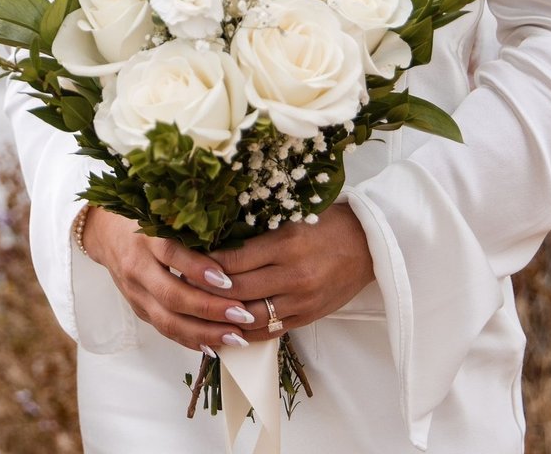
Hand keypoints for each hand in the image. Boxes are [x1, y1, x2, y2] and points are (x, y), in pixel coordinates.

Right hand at [81, 208, 265, 353]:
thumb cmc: (147, 219)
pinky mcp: (138, 309)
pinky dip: (191, 340)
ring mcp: (135, 292)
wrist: (106, 234)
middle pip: (171, 294)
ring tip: (236, 337)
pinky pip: (165, 330)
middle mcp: (137, 266)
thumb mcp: (166, 216)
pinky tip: (216, 345)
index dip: (199, 269)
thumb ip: (193, 230)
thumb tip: (237, 246)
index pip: (171, 253)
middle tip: (242, 314)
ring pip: (168, 320)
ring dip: (204, 332)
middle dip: (209, 308)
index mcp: (146, 237)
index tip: (228, 280)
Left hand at [199, 205, 375, 340]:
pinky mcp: (307, 317)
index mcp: (286, 244)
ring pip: (249, 316)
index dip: (203, 264)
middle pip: (236, 290)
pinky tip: (224, 329)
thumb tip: (214, 242)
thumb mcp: (290, 218)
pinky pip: (269, 332)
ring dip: (221, 316)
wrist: (370, 245)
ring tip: (195, 310)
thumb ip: (256, 233)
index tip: (183, 261)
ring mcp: (301, 301)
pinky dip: (243, 332)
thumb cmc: (328, 223)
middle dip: (205, 291)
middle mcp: (292, 276)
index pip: (233, 260)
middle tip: (181, 285)